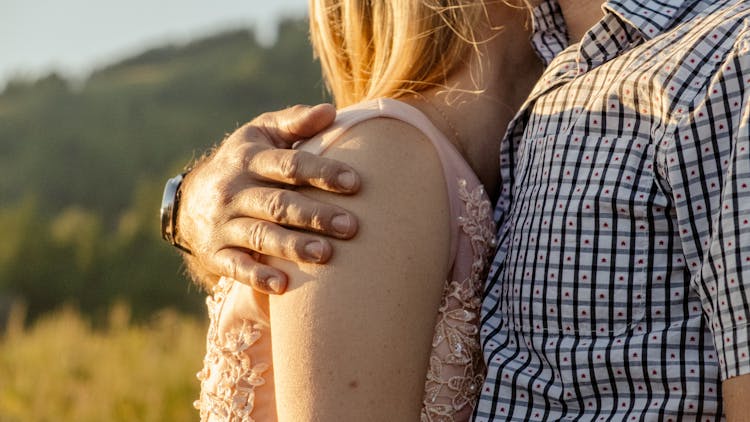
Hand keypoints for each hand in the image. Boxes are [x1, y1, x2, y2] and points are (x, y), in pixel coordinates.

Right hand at [178, 104, 359, 293]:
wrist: (190, 199)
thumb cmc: (243, 162)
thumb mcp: (261, 134)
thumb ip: (295, 122)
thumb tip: (330, 112)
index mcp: (250, 159)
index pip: (289, 165)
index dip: (322, 173)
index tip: (354, 182)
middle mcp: (235, 191)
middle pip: (278, 204)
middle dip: (315, 215)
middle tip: (351, 226)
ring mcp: (224, 224)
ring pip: (260, 235)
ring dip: (292, 246)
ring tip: (325, 254)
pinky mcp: (216, 253)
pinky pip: (235, 266)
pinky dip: (257, 276)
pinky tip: (282, 286)